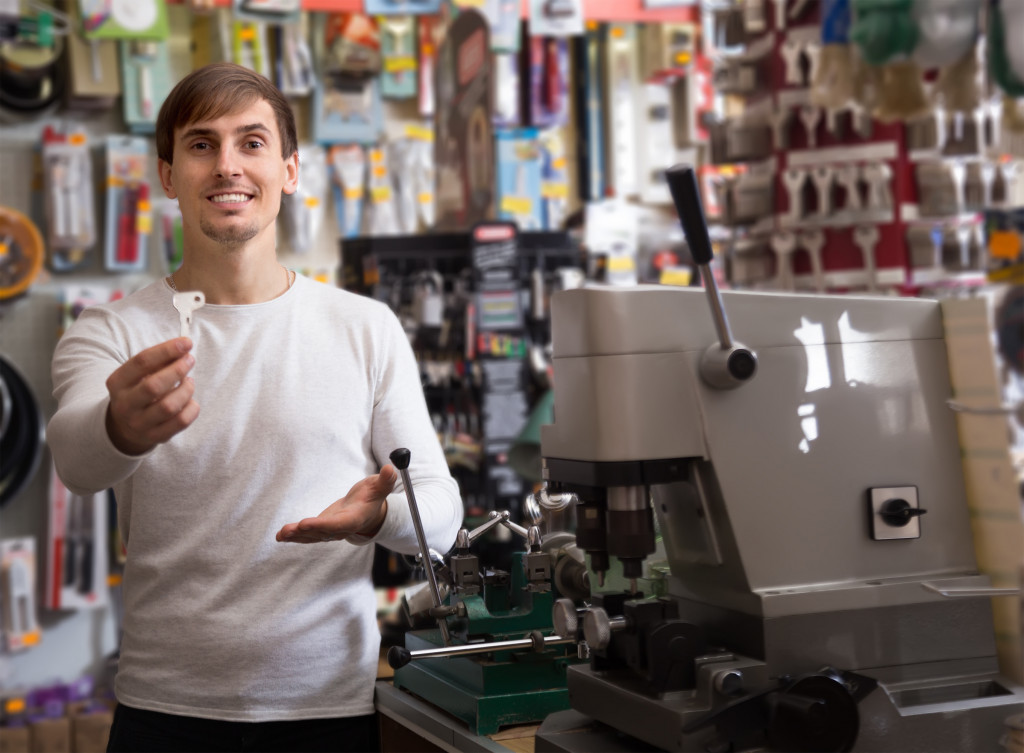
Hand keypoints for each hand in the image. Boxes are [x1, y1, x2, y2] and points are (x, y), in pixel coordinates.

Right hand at [106, 338, 198, 455]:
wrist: (125, 426)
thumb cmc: (138, 391)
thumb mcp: (139, 375)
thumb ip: (158, 361)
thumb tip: (183, 346)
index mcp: (117, 383)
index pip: (141, 362)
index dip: (166, 350)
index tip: (186, 342)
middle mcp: (125, 404)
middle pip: (154, 386)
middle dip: (177, 370)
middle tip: (189, 360)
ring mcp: (140, 423)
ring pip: (169, 406)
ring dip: (186, 390)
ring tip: (189, 382)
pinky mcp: (156, 436)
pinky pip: (181, 422)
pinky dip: (192, 408)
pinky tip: (191, 401)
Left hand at [276, 466, 396, 543]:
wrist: (368, 511)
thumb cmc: (372, 497)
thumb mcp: (379, 487)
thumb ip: (385, 481)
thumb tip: (390, 469)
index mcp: (355, 519)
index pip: (339, 524)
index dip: (323, 525)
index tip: (307, 523)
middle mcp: (342, 528)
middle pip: (323, 532)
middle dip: (308, 531)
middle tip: (293, 528)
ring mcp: (330, 531)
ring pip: (313, 536)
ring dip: (297, 535)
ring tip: (282, 534)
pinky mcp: (322, 529)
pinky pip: (308, 535)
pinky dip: (294, 536)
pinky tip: (281, 536)